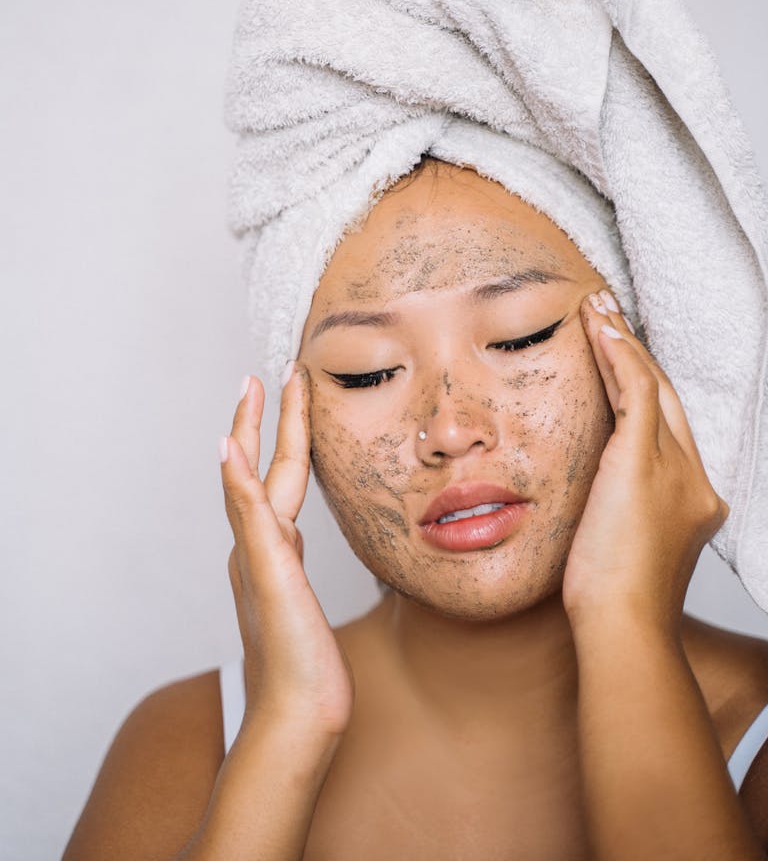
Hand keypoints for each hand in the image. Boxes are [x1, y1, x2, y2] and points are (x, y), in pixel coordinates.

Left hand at [220, 363, 353, 739]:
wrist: (298, 723)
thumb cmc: (291, 658)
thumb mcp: (271, 576)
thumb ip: (250, 512)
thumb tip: (222, 448)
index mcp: (258, 540)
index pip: (267, 461)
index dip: (276, 417)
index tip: (282, 374)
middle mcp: (260, 548)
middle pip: (266, 470)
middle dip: (272, 423)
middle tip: (278, 380)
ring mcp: (272, 569)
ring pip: (275, 497)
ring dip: (279, 457)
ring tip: (287, 431)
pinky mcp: (287, 592)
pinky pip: (286, 529)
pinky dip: (290, 503)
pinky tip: (294, 514)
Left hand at [561, 290, 729, 636]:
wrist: (624, 629)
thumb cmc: (611, 605)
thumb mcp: (617, 548)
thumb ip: (614, 512)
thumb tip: (588, 499)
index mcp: (693, 498)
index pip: (667, 425)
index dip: (642, 383)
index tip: (615, 352)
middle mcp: (695, 478)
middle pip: (667, 397)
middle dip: (635, 352)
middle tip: (607, 312)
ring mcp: (677, 469)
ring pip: (652, 385)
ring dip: (621, 341)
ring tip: (597, 307)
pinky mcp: (646, 462)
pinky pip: (636, 390)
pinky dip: (617, 354)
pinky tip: (597, 328)